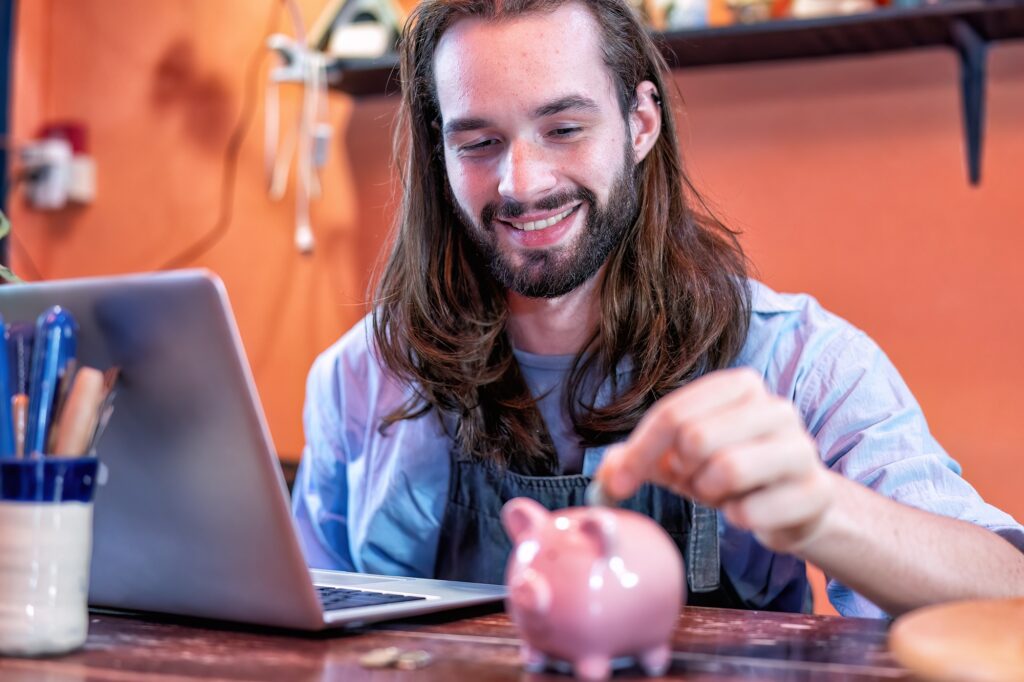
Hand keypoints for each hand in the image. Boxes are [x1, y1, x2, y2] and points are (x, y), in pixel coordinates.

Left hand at [595, 367, 836, 553]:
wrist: (794, 503)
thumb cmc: (730, 471)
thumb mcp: (680, 457)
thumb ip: (638, 458)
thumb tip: (604, 475)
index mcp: (739, 386)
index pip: (672, 413)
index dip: (638, 452)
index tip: (618, 484)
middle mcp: (775, 408)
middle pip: (695, 438)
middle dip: (681, 471)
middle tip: (690, 482)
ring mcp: (801, 448)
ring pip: (726, 470)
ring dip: (709, 493)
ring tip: (719, 493)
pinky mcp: (815, 491)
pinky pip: (751, 510)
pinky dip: (736, 518)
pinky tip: (747, 510)